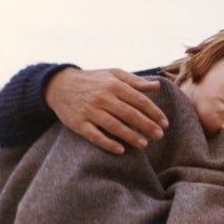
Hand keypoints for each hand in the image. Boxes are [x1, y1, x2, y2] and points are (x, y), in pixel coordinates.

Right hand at [45, 67, 168, 153]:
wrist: (59, 85)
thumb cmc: (93, 79)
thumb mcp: (113, 74)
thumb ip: (135, 81)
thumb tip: (157, 86)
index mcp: (114, 85)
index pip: (139, 100)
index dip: (154, 112)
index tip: (165, 123)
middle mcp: (103, 97)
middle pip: (129, 114)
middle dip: (147, 126)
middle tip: (159, 136)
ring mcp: (90, 111)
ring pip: (114, 126)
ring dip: (131, 136)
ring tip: (144, 144)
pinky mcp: (78, 123)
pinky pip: (95, 135)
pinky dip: (108, 143)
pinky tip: (121, 149)